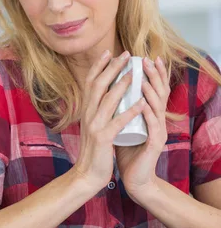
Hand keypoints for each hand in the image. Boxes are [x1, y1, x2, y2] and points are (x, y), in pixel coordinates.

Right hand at [73, 49, 145, 193]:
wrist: (86, 175)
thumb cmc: (94, 152)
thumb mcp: (94, 128)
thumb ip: (98, 113)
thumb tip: (107, 97)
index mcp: (86, 111)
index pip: (90, 83)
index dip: (99, 66)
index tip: (110, 52)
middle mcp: (87, 115)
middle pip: (97, 85)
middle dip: (112, 67)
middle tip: (126, 54)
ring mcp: (94, 126)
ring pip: (107, 100)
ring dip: (121, 84)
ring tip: (134, 72)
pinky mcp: (103, 139)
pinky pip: (118, 122)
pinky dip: (130, 111)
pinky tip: (141, 103)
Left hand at [115, 56, 169, 200]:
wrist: (134, 179)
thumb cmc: (127, 153)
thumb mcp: (121, 127)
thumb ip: (118, 113)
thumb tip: (105, 95)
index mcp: (150, 116)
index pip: (153, 90)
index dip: (151, 73)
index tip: (142, 56)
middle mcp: (157, 121)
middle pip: (160, 93)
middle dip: (153, 75)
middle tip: (145, 60)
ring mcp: (158, 132)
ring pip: (157, 107)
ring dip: (151, 90)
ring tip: (143, 76)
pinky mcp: (155, 144)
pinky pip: (153, 125)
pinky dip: (148, 113)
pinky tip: (143, 103)